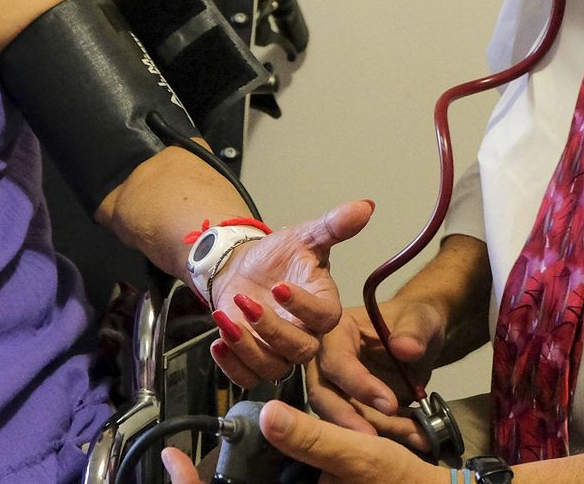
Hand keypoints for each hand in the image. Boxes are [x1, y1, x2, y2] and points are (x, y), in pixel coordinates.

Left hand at [160, 400, 446, 483]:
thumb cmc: (407, 483)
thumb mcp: (362, 456)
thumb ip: (314, 439)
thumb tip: (271, 415)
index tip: (172, 460)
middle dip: (208, 483)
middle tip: (179, 460)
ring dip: (238, 475)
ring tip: (206, 459)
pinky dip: (261, 472)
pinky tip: (263, 450)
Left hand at [205, 199, 372, 388]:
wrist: (242, 268)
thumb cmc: (277, 256)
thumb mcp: (303, 236)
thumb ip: (333, 225)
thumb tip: (365, 206)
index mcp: (323, 305)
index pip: (325, 317)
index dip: (304, 306)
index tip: (279, 286)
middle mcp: (305, 333)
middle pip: (299, 350)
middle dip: (271, 329)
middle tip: (246, 302)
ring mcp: (278, 351)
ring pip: (272, 367)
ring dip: (246, 347)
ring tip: (225, 319)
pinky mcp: (253, 360)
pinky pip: (247, 377)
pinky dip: (231, 366)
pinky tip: (218, 342)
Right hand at [310, 297, 448, 444]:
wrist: (422, 341)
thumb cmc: (414, 322)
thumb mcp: (420, 320)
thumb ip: (413, 332)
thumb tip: (405, 348)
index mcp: (335, 331)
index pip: (335, 361)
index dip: (358, 384)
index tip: (390, 404)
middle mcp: (326, 361)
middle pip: (323, 394)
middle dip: (348, 419)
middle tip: (376, 440)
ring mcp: (336, 388)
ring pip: (340, 418)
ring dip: (376, 432)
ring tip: (415, 436)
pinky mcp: (351, 409)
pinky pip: (361, 428)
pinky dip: (389, 436)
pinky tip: (416, 436)